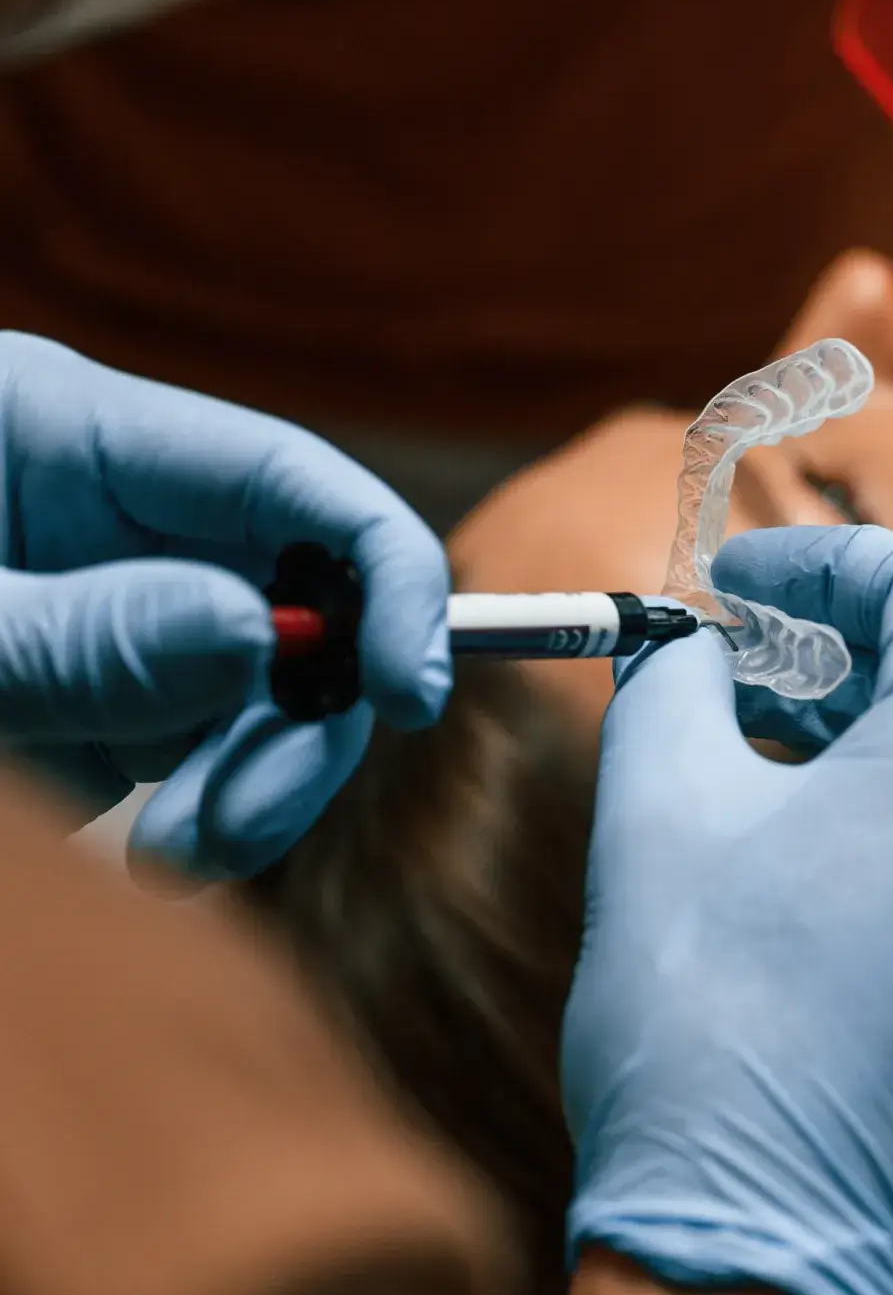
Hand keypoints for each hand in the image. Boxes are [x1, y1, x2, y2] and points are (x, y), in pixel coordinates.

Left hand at [0, 332, 449, 877]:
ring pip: (269, 692)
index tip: (414, 692)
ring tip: (169, 860)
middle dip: (302, 723)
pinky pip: (206, 747)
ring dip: (252, 784)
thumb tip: (269, 635)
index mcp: (75, 434)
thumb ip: (80, 636)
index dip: (384, 576)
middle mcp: (123, 514)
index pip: (294, 482)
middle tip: (230, 831)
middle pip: (304, 600)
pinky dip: (202, 810)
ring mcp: (120, 603)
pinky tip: (146, 854)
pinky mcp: (105, 686)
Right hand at [562, 525, 892, 1294]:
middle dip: (850, 653)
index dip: (823, 560)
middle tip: (740, 666)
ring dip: (890, 742)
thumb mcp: (659, 812)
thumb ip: (679, 687)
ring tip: (773, 764)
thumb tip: (694, 654)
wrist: (777, 1270)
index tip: (743, 578)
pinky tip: (840, 860)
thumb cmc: (709, 1032)